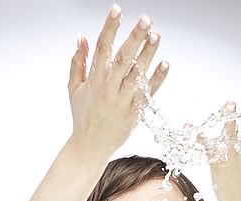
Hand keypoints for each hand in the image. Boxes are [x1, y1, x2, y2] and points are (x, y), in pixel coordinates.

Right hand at [68, 6, 168, 158]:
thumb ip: (78, 62)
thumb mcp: (74, 89)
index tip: (117, 10)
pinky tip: (165, 63)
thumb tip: (82, 38)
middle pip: (123, 58)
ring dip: (148, 54)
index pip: (102, 48)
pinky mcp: (135, 113)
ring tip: (157, 35)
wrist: (90, 146)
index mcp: (94, 80)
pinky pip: (148, 94)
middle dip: (134, 37)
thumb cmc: (83, 117)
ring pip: (137, 74)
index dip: (109, 27)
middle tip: (145, 20)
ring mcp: (123, 101)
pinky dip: (158, 79)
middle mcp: (109, 89)